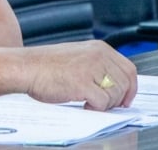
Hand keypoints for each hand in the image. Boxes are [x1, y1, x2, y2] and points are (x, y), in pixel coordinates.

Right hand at [22, 39, 136, 111]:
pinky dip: (95, 109)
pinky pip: (102, 103)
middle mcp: (98, 55)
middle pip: (126, 82)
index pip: (129, 69)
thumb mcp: (78, 57)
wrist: (26, 67)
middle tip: (107, 106)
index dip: (130, 87)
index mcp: (99, 48)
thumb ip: (97, 65)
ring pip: (116, 94)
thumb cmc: (46, 65)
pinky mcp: (83, 83)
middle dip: (120, 99)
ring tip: (89, 102)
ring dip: (106, 104)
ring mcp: (91, 68)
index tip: (125, 99)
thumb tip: (114, 84)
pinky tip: (83, 105)